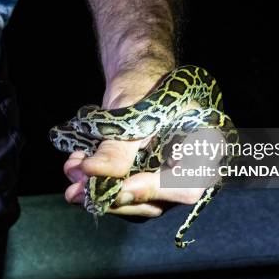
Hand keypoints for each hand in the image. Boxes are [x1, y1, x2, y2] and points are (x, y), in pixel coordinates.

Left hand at [63, 67, 217, 216]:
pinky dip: (98, 185)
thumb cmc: (144, 84)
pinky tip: (76, 168)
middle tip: (77, 188)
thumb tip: (94, 174)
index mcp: (206, 148)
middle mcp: (190, 170)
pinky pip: (124, 194)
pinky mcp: (146, 181)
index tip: (118, 187)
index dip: (152, 190)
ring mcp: (167, 179)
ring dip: (100, 192)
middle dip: (113, 195)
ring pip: (136, 202)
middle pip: (158, 202)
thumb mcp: (132, 111)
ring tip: (72, 171)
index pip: (186, 185)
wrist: (138, 76)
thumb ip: (118, 148)